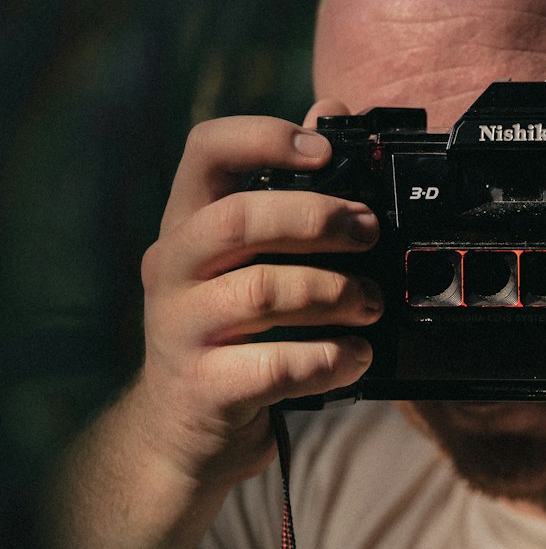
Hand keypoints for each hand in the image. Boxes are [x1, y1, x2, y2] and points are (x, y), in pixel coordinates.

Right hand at [133, 108, 380, 491]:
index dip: (266, 136)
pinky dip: (330, 359)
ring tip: (371, 303)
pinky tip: (355, 357)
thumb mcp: (248, 260)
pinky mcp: (203, 388)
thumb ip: (286, 191)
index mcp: (186, 224)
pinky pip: (275, 366)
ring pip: (262, 292)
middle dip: (316, 219)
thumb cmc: (230, 335)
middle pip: (236, 219)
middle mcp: (171, 269)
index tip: (326, 151)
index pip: (205, 150)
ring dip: (334, 292)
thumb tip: (330, 111)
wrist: (183, 437)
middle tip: (368, 233)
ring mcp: (179, 330)